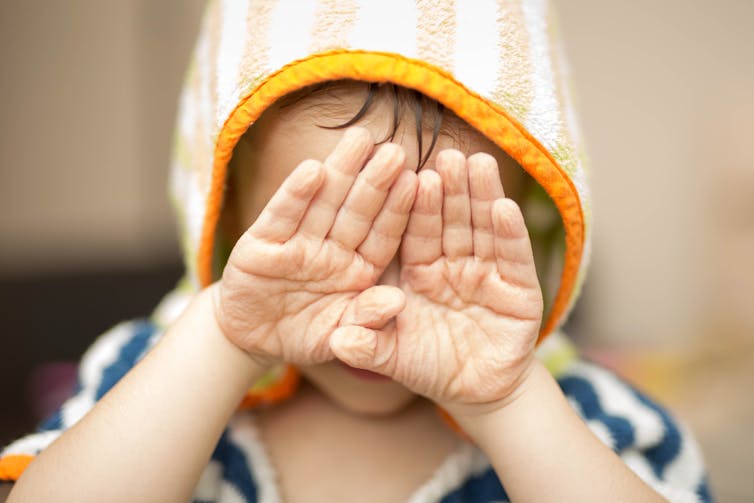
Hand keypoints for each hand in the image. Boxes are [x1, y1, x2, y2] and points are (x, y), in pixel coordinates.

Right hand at [214, 128, 417, 366]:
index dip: (398, 209)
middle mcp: (331, 249)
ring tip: (361, 140)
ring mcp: (297, 244)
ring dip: (341, 172)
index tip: (419, 182)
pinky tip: (313, 169)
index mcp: (357, 268)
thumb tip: (398, 302)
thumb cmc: (304, 334)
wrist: (251, 338)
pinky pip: (282, 217)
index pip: (382, 236)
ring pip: (323, 203)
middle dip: (376, 180)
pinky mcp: (261, 245)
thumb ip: (366, 320)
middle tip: (396, 150)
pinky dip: (295, 195)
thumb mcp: (337, 336)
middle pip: (356, 210)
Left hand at [330, 150, 542, 410]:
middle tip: (446, 154)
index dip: (415, 206)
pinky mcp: (520, 291)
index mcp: (420, 272)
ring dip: (482, 197)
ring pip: (483, 230)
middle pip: (451, 222)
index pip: (416, 233)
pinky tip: (505, 208)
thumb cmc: (429, 367)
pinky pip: (513, 259)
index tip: (410, 174)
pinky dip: (510, 236)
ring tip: (478, 163)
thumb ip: (367, 345)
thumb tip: (336, 341)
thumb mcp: (394, 356)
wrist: (477, 392)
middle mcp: (454, 266)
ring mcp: (488, 275)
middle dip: (450, 190)